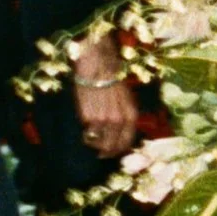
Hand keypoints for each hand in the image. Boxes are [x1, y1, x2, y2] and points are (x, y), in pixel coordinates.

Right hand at [73, 40, 140, 160]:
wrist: (97, 62)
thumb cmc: (111, 76)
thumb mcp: (125, 96)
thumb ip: (124, 113)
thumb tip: (119, 130)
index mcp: (131, 114)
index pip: (127, 141)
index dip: (119, 150)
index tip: (112, 152)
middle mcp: (119, 119)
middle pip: (112, 146)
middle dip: (106, 151)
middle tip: (100, 152)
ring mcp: (103, 120)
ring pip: (98, 142)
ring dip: (94, 143)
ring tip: (91, 137)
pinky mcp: (88, 117)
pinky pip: (87, 133)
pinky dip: (85, 133)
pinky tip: (85, 126)